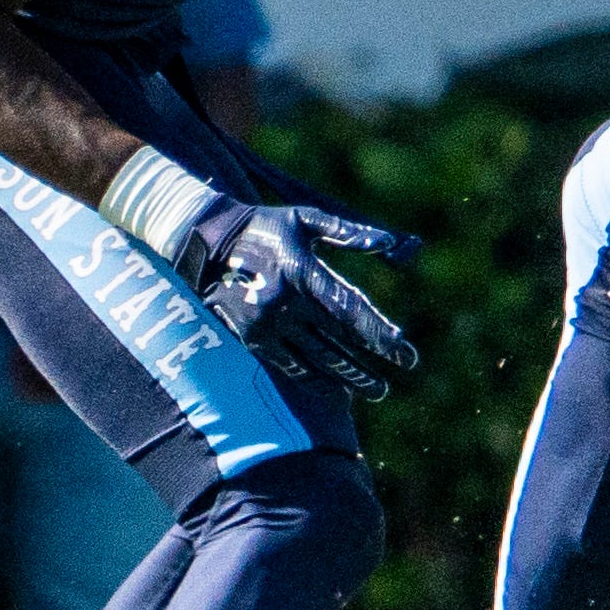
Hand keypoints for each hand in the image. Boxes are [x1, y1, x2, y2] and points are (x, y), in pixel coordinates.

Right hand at [169, 197, 422, 398]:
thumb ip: (347, 232)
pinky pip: (287, 363)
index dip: (378, 333)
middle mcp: (286, 302)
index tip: (404, 350)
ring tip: (376, 390)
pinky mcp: (250, 336)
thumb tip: (389, 243)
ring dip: (348, 376)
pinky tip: (334, 387)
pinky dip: (313, 377)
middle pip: (338, 340)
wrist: (206, 241)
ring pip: (316, 358)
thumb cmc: (266, 226)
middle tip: (400, 373)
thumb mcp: (306, 219)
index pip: (349, 310)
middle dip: (371, 361)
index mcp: (304, 272)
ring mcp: (266, 323)